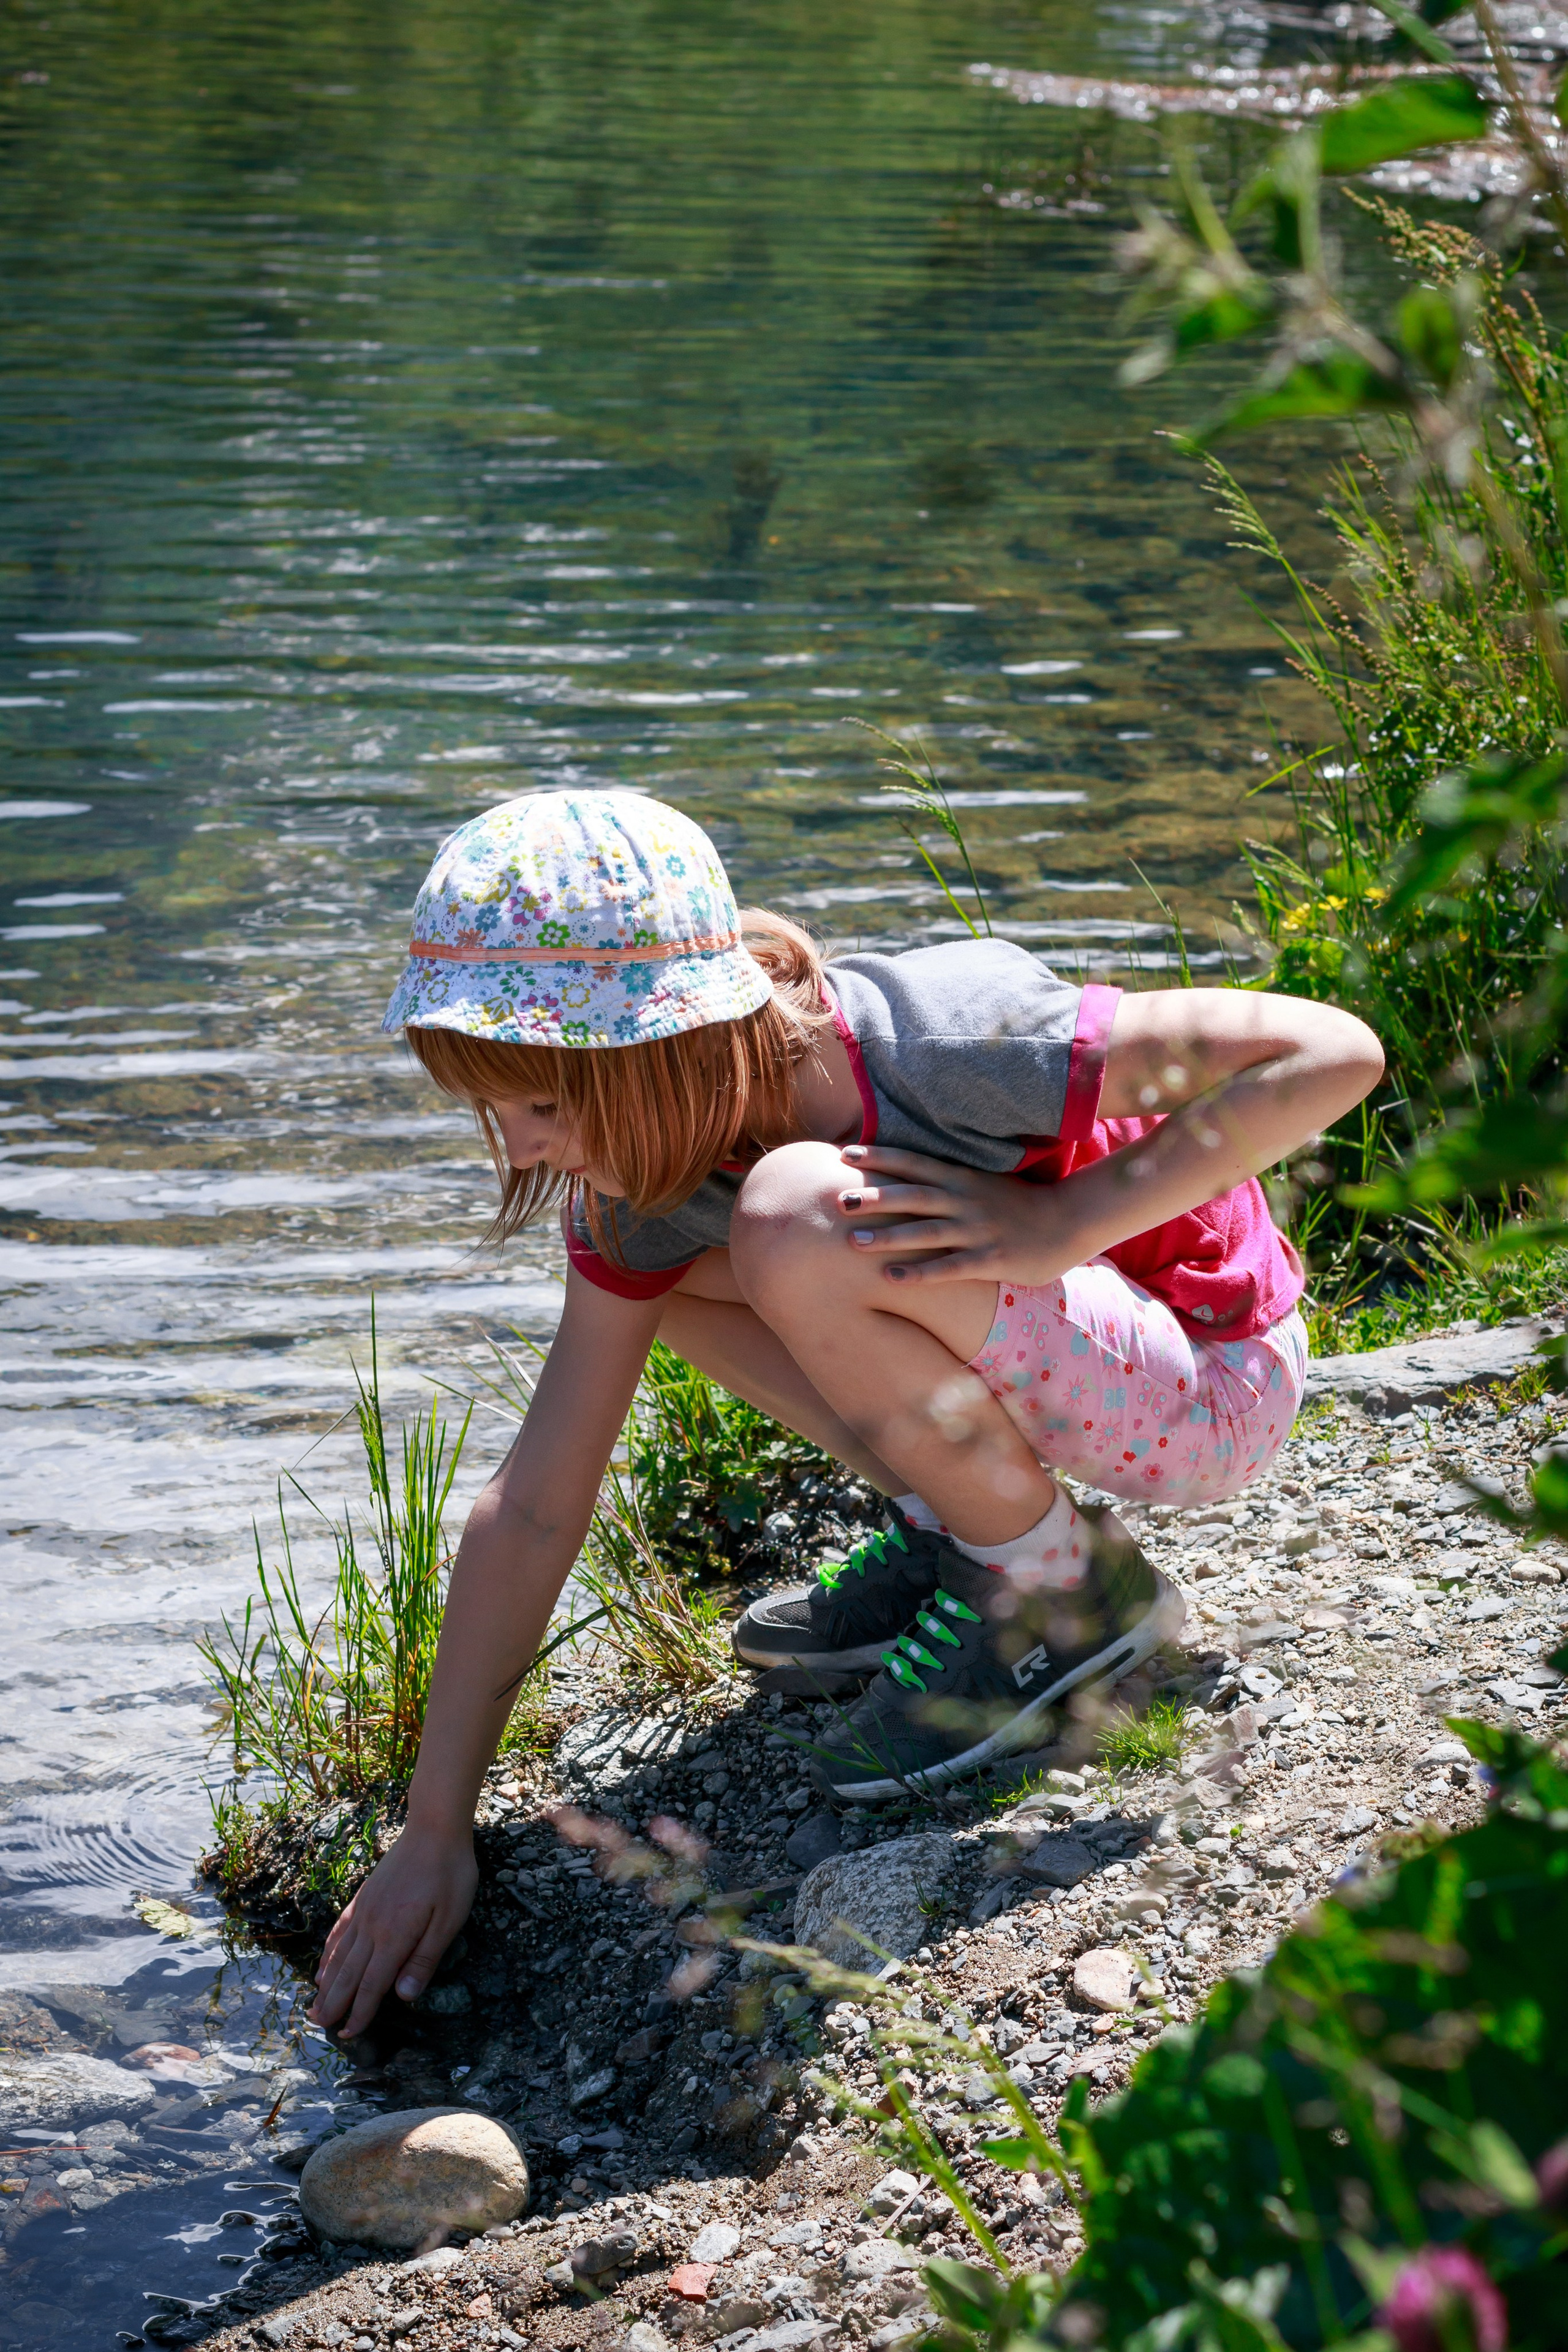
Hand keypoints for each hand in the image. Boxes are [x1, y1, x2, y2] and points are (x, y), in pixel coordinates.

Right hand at [307, 1823, 478, 2041]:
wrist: (433, 1828)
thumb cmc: (450, 1874)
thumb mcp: (450, 1919)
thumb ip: (425, 1958)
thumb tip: (404, 1996)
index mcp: (394, 1936)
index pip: (372, 1985)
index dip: (360, 2012)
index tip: (348, 2034)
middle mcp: (372, 1927)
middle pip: (348, 1974)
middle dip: (334, 2003)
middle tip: (319, 2027)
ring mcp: (364, 1910)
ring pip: (339, 1955)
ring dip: (326, 1984)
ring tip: (314, 2005)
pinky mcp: (363, 1897)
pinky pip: (340, 1930)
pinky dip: (329, 1951)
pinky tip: (323, 1963)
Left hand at [836, 1144, 1068, 1287]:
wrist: (1069, 1220)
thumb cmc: (1021, 1204)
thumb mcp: (983, 1182)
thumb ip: (951, 1180)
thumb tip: (914, 1177)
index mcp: (962, 1178)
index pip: (914, 1162)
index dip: (879, 1158)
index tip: (844, 1155)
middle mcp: (965, 1200)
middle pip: (912, 1196)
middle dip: (874, 1197)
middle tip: (836, 1200)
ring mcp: (977, 1230)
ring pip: (925, 1232)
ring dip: (888, 1236)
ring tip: (852, 1242)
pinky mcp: (990, 1259)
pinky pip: (949, 1267)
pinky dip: (919, 1273)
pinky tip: (890, 1278)